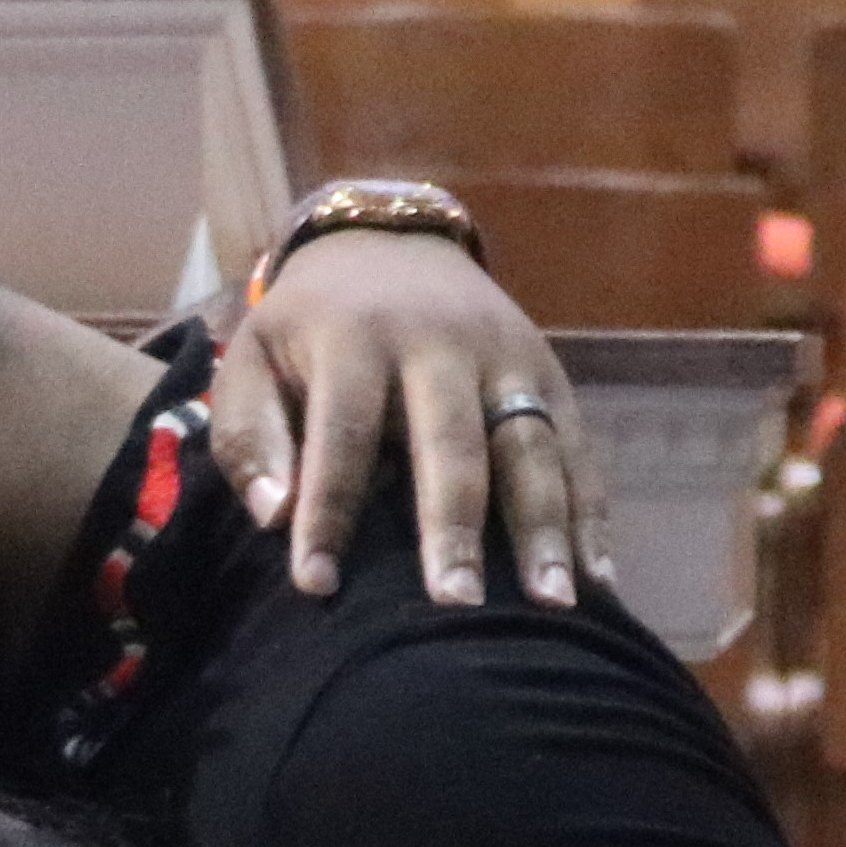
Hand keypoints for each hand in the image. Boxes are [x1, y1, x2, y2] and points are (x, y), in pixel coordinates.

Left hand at [207, 228, 605, 611]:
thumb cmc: (306, 327)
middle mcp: (443, 345)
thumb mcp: (251, 360)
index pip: (342, 433)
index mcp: (358, 339)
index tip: (315, 586)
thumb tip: (274, 515)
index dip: (328, 510)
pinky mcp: (551, 373)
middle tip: (456, 605)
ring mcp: (508, 358)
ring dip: (545, 527)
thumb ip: (250, 436)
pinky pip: (576, 448)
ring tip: (550, 605)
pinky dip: (589, 513)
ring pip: (532, 447)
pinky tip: (595, 577)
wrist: (390, 241)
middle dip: (456, 526)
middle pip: (454, 443)